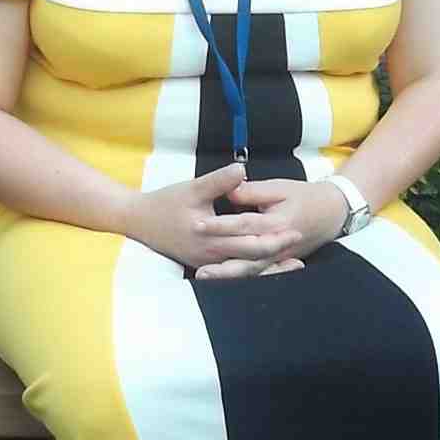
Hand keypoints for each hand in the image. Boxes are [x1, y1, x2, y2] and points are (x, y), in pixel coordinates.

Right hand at [128, 162, 303, 277]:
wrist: (138, 221)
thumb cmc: (165, 203)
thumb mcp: (192, 188)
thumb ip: (218, 180)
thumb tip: (242, 169)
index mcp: (210, 237)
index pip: (249, 242)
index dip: (275, 237)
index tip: (296, 230)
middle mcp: (211, 256)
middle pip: (252, 259)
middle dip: (278, 254)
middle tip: (301, 246)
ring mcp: (207, 263)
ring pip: (244, 269)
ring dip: (269, 267)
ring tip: (294, 263)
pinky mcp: (204, 264)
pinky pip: (233, 270)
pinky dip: (252, 268)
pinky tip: (267, 265)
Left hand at [199, 176, 348, 279]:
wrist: (331, 212)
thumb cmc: (304, 196)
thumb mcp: (279, 187)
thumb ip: (252, 190)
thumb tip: (228, 189)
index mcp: (277, 222)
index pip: (244, 225)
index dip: (220, 225)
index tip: (198, 224)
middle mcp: (279, 244)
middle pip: (247, 257)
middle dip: (222, 264)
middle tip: (198, 269)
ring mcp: (280, 257)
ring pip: (252, 270)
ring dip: (229, 275)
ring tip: (204, 276)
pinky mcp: (280, 261)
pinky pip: (259, 272)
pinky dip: (242, 277)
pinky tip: (223, 280)